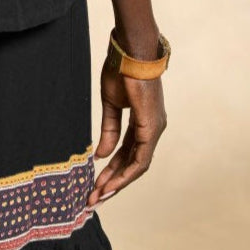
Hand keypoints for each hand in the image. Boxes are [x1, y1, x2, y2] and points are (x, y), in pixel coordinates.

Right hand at [85, 53, 166, 207]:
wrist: (130, 52)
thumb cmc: (121, 71)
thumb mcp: (111, 104)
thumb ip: (109, 130)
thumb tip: (103, 155)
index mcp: (143, 122)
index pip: (128, 153)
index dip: (113, 170)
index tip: (96, 182)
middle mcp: (151, 129)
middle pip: (132, 164)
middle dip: (113, 181)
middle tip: (95, 197)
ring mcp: (154, 129)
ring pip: (138, 166)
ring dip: (118, 181)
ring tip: (99, 195)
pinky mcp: (151, 127)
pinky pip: (141, 158)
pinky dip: (127, 173)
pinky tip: (112, 183)